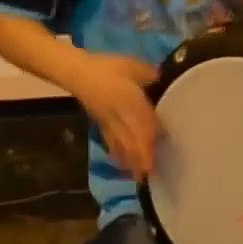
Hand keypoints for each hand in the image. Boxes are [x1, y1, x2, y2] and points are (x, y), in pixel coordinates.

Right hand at [70, 54, 159, 180]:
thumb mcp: (133, 66)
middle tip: (150, 174)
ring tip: (139, 177)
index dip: (149, 137)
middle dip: (140, 157)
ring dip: (130, 161)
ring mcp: (109, 122)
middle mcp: (118, 115)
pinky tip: (123, 165)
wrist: (78, 72)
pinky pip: (111, 143)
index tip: (159, 150)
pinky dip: (118, 155)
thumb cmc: (107, 67)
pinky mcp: (102, 126)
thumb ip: (150, 74)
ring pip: (121, 144)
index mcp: (128, 99)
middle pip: (131, 138)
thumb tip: (164, 80)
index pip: (141, 121)